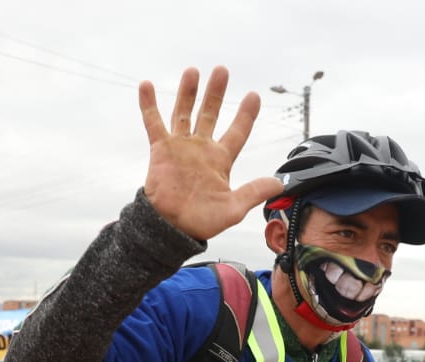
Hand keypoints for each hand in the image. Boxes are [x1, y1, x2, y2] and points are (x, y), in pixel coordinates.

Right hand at [139, 66, 283, 241]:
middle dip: (216, 93)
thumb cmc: (202, 221)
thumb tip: (280, 184)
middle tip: (221, 71)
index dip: (246, 114)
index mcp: (220, 160)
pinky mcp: (160, 149)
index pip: (237, 131)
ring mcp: (180, 147)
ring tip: (192, 71)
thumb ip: (255, 192)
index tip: (254, 95)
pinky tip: (145, 85)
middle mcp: (201, 148)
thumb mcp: (234, 208)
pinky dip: (149, 105)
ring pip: (184, 112)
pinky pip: (153, 123)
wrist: (171, 228)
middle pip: (210, 114)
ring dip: (187, 92)